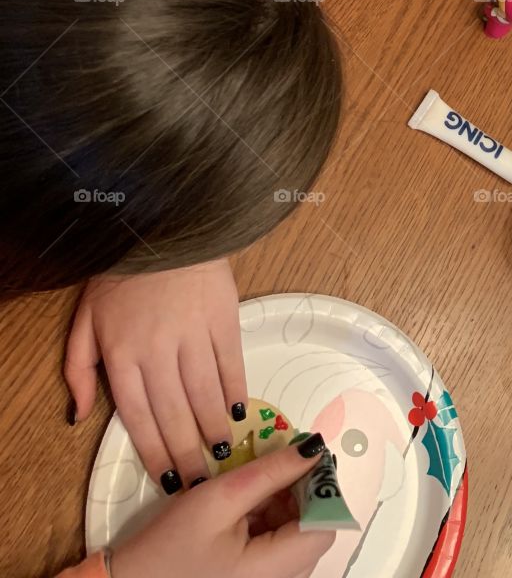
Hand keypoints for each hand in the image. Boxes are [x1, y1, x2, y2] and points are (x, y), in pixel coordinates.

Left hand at [65, 259, 246, 488]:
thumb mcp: (84, 320)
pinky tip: (238, 409)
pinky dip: (236, 389)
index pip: (138, 416)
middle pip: (174, 413)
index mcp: (121, 355)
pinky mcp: (223, 317)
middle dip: (187, 453)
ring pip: (205, 393)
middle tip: (199, 480)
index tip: (166, 477)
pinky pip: (230, 362)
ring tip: (220, 451)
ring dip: (213, 427)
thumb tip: (78, 415)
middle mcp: (158, 350)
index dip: (153, 451)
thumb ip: (77, 370)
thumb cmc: (122, 276)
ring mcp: (193, 333)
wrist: (163, 228)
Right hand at [110, 437, 334, 577]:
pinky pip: (278, 549)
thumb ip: (271, 472)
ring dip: (286, 504)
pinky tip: (246, 507)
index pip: (325, 525)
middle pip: (314, 532)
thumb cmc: (168, 547)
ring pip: (298, 538)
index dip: (321, 486)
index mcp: (274, 571)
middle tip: (274, 463)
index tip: (301, 455)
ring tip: (254, 484)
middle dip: (302, 492)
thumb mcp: (219, 499)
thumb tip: (314, 448)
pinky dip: (271, 522)